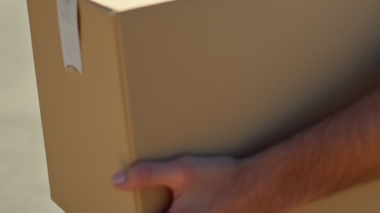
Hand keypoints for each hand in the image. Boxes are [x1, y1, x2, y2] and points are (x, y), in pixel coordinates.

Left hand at [112, 155, 291, 212]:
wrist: (263, 187)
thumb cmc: (223, 178)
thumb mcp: (183, 170)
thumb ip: (147, 175)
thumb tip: (116, 181)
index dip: (140, 211)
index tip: (131, 208)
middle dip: (165, 209)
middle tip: (173, 199)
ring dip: (181, 208)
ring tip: (190, 201)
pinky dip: (199, 211)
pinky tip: (202, 204)